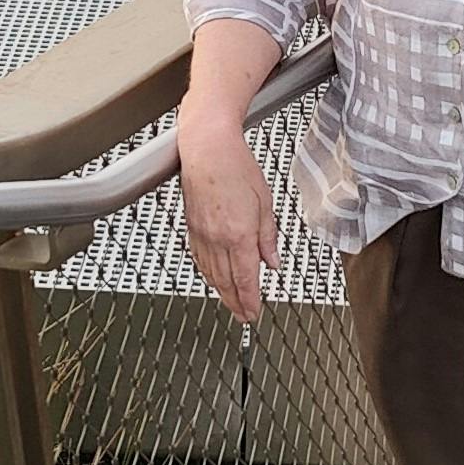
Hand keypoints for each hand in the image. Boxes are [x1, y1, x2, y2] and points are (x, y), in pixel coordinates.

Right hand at [177, 108, 278, 324]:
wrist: (206, 147)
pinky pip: (199, 260)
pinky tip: (212, 277)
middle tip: (244, 317)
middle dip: (236, 303)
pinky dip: (207, 274)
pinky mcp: (191, 227)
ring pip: (210, 274)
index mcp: (238, 234)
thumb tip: (272, 261)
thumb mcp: (264, 202)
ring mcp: (200, 234)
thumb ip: (267, 237)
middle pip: (226, 282)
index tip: (254, 313)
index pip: (245, 278)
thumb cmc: (236, 166)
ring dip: (221, 292)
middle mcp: (216, 239)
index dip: (250, 300)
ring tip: (231, 303)